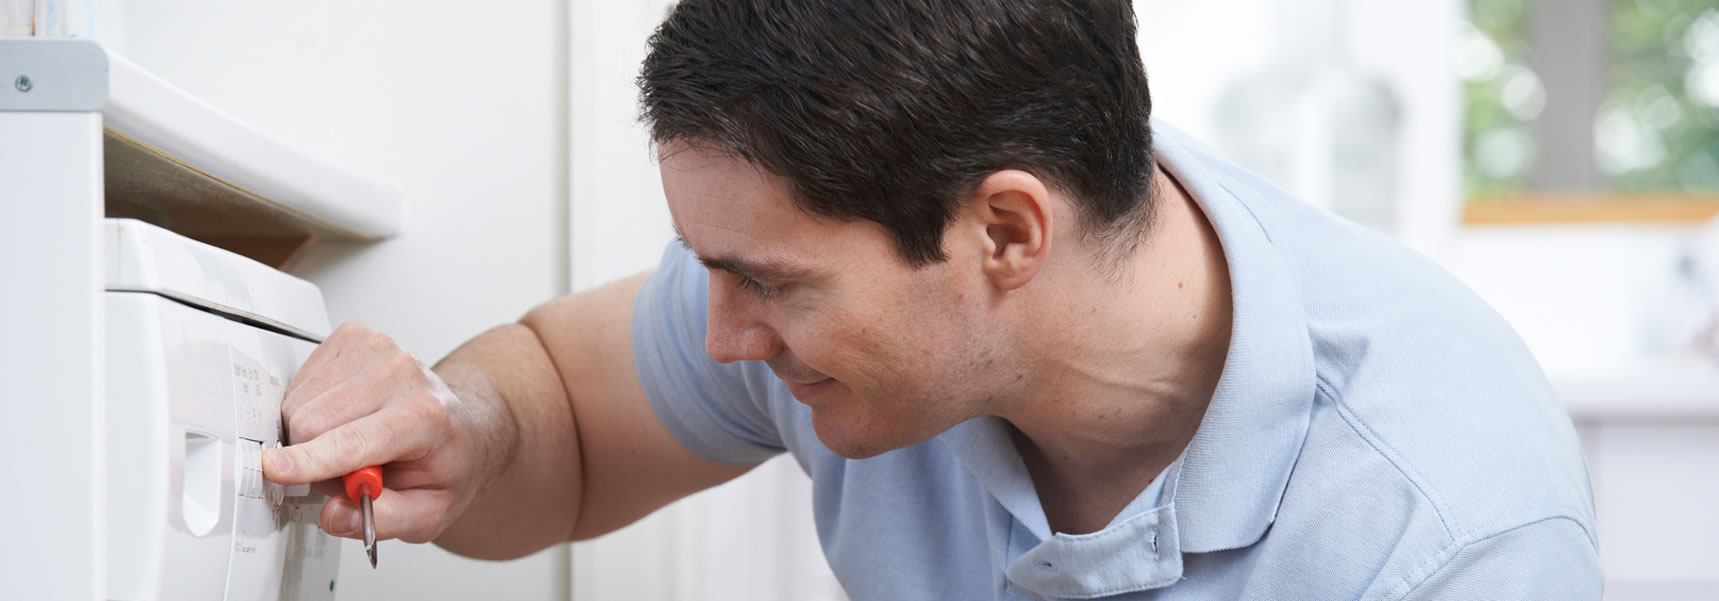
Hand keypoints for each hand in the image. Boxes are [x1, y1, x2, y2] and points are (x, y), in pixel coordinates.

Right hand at [262, 322, 516, 543]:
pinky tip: (343, 415)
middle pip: (312, 422)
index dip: (310, 460)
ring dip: (310, 434)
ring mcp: (377, 348)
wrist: (460, 426)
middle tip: (349, 470)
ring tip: (349, 442)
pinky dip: (309, 406)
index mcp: (425, 418)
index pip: (353, 441)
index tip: (275, 469)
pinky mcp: (353, 336)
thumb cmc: (444, 464)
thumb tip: (335, 516)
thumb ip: (385, 520)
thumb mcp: (430, 512)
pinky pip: (300, 381)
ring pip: (299, 401)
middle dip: (313, 458)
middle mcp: (402, 373)